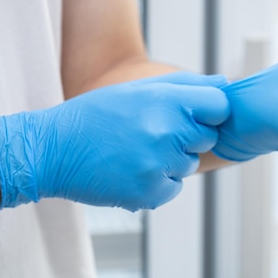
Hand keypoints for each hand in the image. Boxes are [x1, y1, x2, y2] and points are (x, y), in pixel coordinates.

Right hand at [0, 72, 229, 209]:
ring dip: (170, 160)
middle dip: (187, 136)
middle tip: (152, 132)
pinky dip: (158, 182)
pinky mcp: (149, 193)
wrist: (52, 150)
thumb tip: (225, 84)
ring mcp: (158, 165)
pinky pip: (173, 187)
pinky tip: (130, 169)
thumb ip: (186, 84)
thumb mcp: (138, 88)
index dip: (209, 110)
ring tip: (135, 150)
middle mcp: (166, 132)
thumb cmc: (97, 116)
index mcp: (165, 100)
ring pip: (189, 164)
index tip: (195, 114)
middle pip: (206, 138)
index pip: (219, 106)